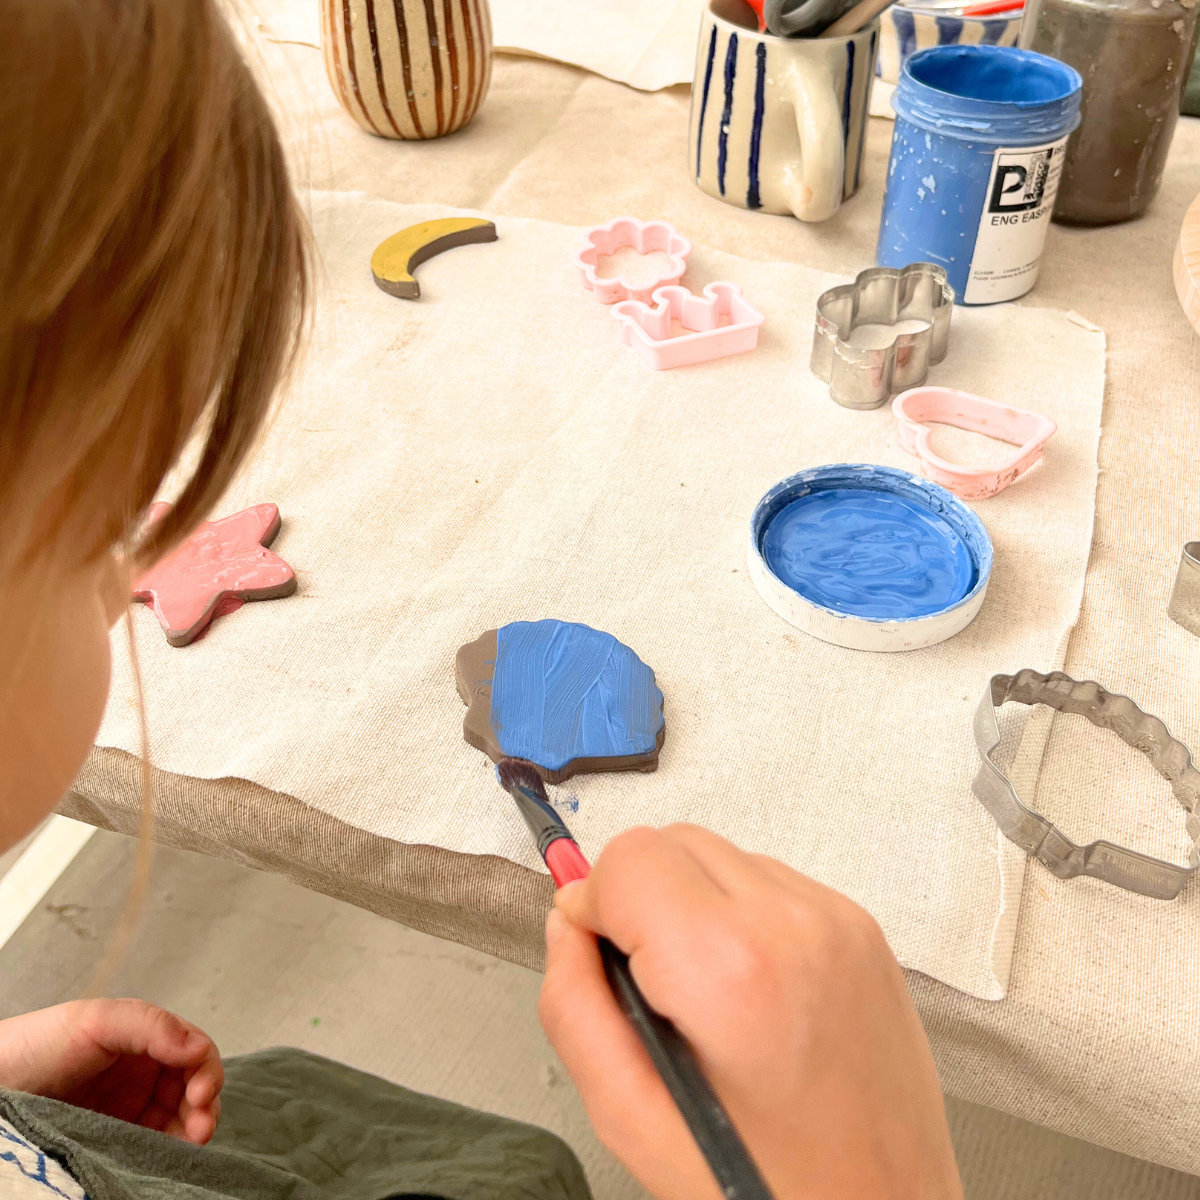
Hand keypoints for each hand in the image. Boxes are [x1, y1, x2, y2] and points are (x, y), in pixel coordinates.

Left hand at [0, 999, 222, 1143]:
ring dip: (190, 1130)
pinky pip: (149, 1144)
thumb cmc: (35, 1046)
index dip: (205, 1071)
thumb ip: (150, 1026)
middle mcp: (142, 1071)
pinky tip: (166, 1155)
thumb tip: (198, 1048)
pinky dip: (165, 1149)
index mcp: (145, 1038)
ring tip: (189, 1147)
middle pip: (192, 1087)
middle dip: (204, 1106)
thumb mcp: (96, 1021)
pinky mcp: (111, 1138)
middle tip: (201, 1128)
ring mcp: (128, 1107)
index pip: (194, 1052)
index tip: (200, 1095)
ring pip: (177, 1118)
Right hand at [539, 825, 962, 1199]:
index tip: (597, 950)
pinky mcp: (860, 925)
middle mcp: (794, 927)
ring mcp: (837, 920)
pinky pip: (770, 879)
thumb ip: (575, 1008)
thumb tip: (566, 929)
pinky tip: (744, 985)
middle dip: (636, 897)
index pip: (629, 859)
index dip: (594, 903)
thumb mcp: (635, 1119)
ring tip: (701, 992)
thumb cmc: (774, 1184)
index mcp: (732, 972)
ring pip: (721, 854)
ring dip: (689, 904)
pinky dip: (739, 913)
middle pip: (672, 841)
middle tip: (644, 979)